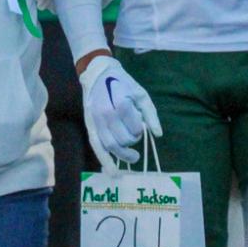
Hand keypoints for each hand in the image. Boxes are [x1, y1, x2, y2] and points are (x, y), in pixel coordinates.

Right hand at [78, 53, 161, 169]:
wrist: (98, 74)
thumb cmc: (122, 83)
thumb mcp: (140, 94)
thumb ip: (150, 114)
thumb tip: (157, 134)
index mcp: (121, 104)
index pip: (135, 129)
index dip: (140, 131)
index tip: (140, 126)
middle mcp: (107, 115)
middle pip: (123, 140)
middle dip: (133, 142)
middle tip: (136, 137)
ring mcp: (96, 121)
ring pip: (111, 146)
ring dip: (123, 155)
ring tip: (133, 157)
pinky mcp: (90, 126)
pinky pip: (97, 147)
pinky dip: (105, 162)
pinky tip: (113, 172)